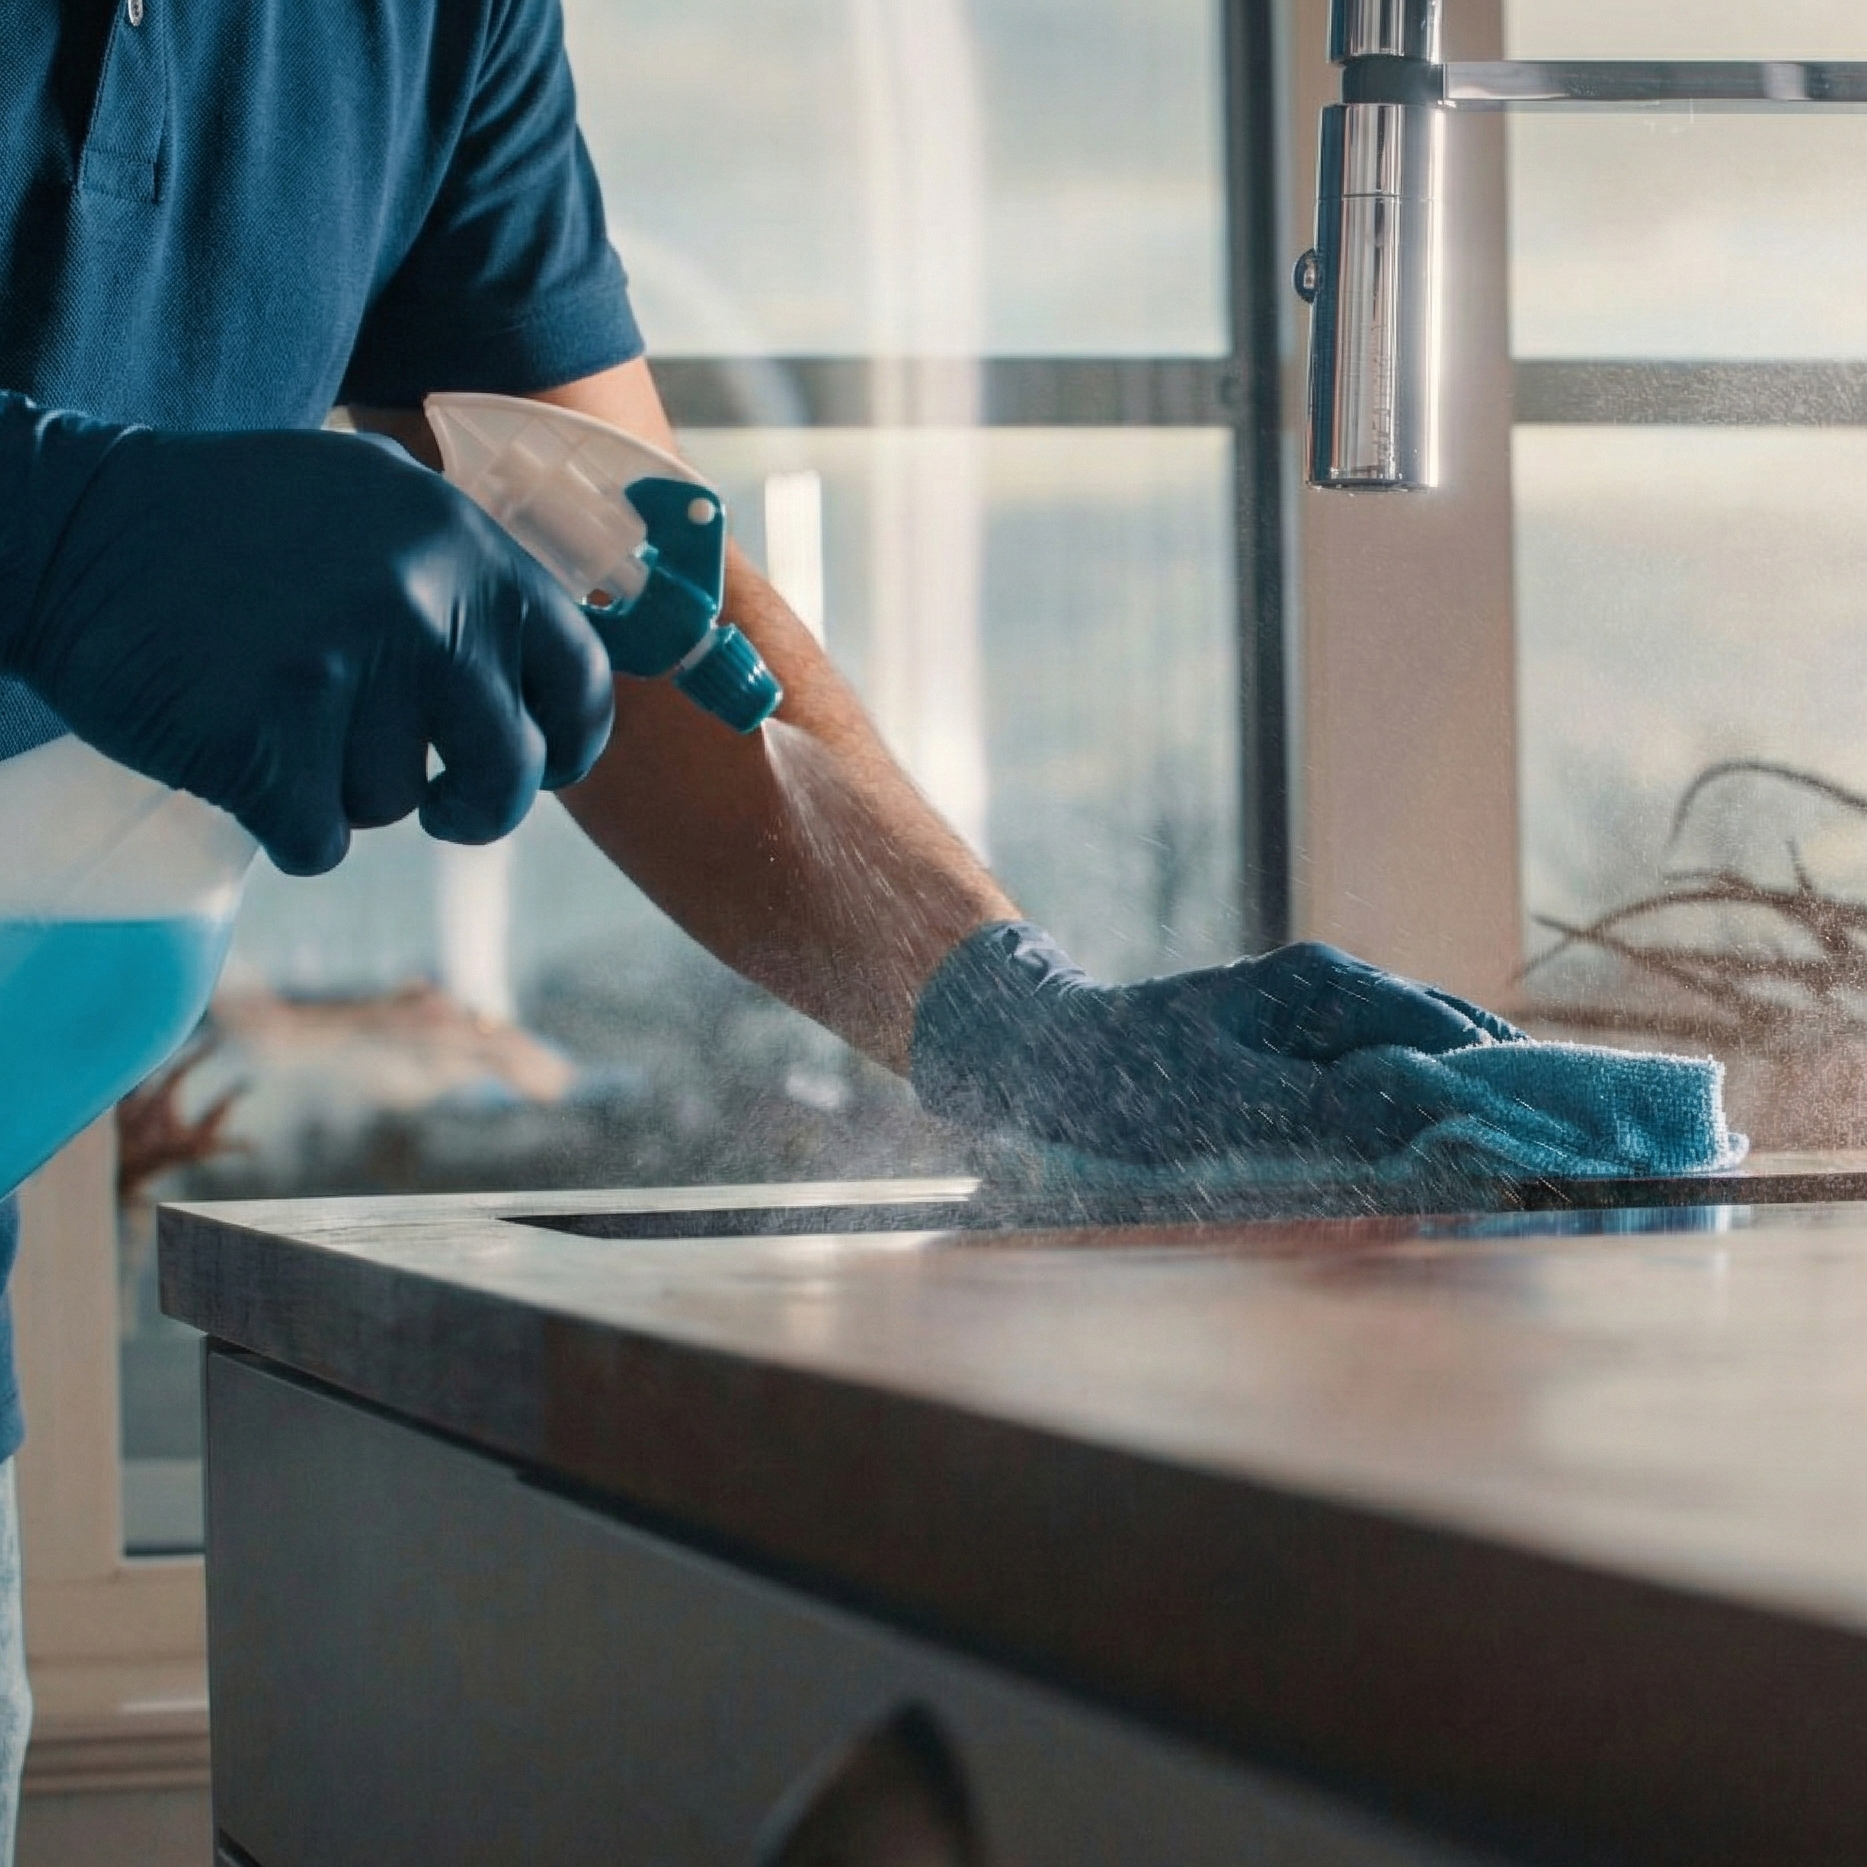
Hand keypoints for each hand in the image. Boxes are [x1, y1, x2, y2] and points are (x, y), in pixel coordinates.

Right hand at [3, 407, 613, 873]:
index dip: (573, 741)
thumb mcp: (376, 504)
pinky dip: (283, 822)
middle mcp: (423, 603)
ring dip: (344, 786)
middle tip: (444, 806)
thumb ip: (469, 580)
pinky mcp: (266, 738)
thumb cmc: (228, 527)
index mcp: (464, 545)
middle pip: (512, 771)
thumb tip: (554, 677)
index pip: (581, 674)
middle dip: (478, 807)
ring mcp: (345, 669)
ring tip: (279, 711)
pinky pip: (320, 840)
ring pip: (397, 805)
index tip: (547, 767)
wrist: (63, 523)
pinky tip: (238, 751)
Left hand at [910, 925, 1522, 1164]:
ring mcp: (1316, 1018)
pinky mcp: (1298, 1054)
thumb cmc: (1128, 1080)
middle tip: (1564, 1154)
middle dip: (1502, 1093)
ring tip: (1522, 1159)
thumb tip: (1439, 1103)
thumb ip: (1332, 1104)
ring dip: (1463, 1105)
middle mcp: (1331, 990)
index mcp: (1324, 982)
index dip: (1505, 1083)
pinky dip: (1417, 1112)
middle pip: (1446, 1038)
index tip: (1561, 1132)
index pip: (1445, 1029)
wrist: (1046, 1059)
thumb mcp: (1227, 1100)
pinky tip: (1443, 1153)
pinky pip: (1379, 1079)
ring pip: (1418, 1059)